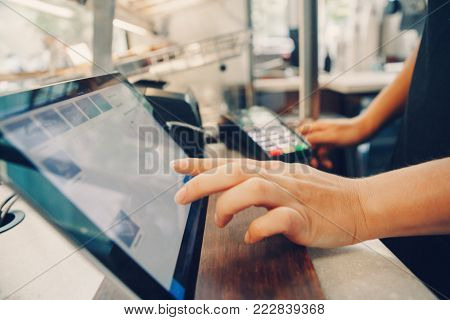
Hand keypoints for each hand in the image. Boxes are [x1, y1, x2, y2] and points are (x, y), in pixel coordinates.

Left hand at [172, 158, 369, 247]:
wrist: (359, 203)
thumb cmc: (321, 195)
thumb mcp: (286, 181)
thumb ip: (259, 183)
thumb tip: (229, 190)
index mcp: (270, 171)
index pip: (230, 162)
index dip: (201, 164)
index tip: (176, 165)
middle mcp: (278, 178)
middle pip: (234, 172)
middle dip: (203, 182)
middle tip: (181, 197)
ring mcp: (291, 196)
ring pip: (253, 189)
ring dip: (229, 205)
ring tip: (219, 222)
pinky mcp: (304, 217)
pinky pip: (278, 219)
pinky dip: (259, 228)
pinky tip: (250, 236)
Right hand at [298, 117, 367, 168]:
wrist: (365, 130)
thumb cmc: (349, 132)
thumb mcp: (331, 136)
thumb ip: (315, 138)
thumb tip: (302, 141)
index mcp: (316, 127)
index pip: (300, 135)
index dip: (297, 145)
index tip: (299, 156)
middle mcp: (318, 132)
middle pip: (306, 144)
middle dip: (309, 155)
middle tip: (314, 164)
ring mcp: (324, 137)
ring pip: (315, 150)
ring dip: (318, 159)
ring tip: (325, 166)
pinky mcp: (330, 142)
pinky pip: (323, 152)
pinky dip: (325, 158)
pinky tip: (329, 164)